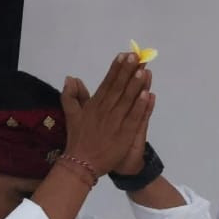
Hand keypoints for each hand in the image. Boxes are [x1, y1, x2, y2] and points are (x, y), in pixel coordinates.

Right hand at [60, 53, 151, 175]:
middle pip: (119, 87)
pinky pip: (134, 117)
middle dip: (128, 71)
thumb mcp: (72, 115)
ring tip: (143, 70)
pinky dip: (140, 106)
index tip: (125, 55)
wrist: (81, 163)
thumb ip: (72, 96)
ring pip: (127, 100)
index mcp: (94, 105)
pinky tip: (147, 94)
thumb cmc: (79, 139)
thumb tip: (71, 78)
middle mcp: (105, 110)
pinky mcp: (124, 134)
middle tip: (137, 55)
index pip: (107, 83)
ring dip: (135, 84)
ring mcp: (115, 122)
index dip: (116, 69)